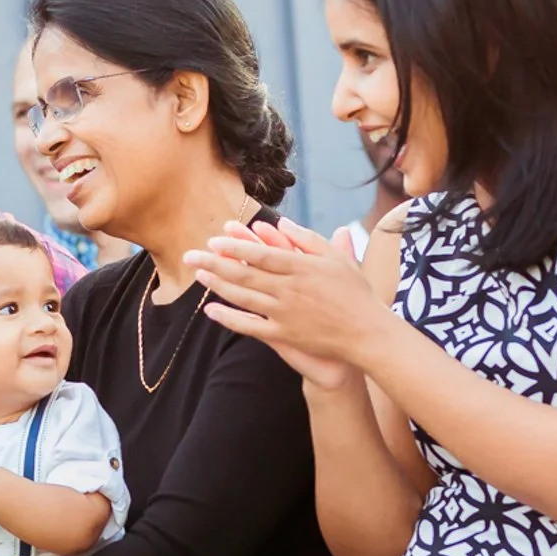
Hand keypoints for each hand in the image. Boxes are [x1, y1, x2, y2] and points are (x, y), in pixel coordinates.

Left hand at [185, 219, 366, 388]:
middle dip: (214, 263)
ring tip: (198, 275)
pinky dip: (229, 319)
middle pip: (245, 273)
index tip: (215, 240)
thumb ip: (308, 239)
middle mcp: (289, 289)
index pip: (261, 254)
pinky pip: (251, 326)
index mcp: (302, 267)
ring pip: (244, 297)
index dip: (236, 247)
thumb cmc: (355, 292)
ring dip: (218, 286)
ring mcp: (285, 313)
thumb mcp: (337, 258)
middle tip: (190, 255)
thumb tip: (282, 222)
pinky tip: (211, 310)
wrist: (366, 333)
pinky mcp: (284, 334)